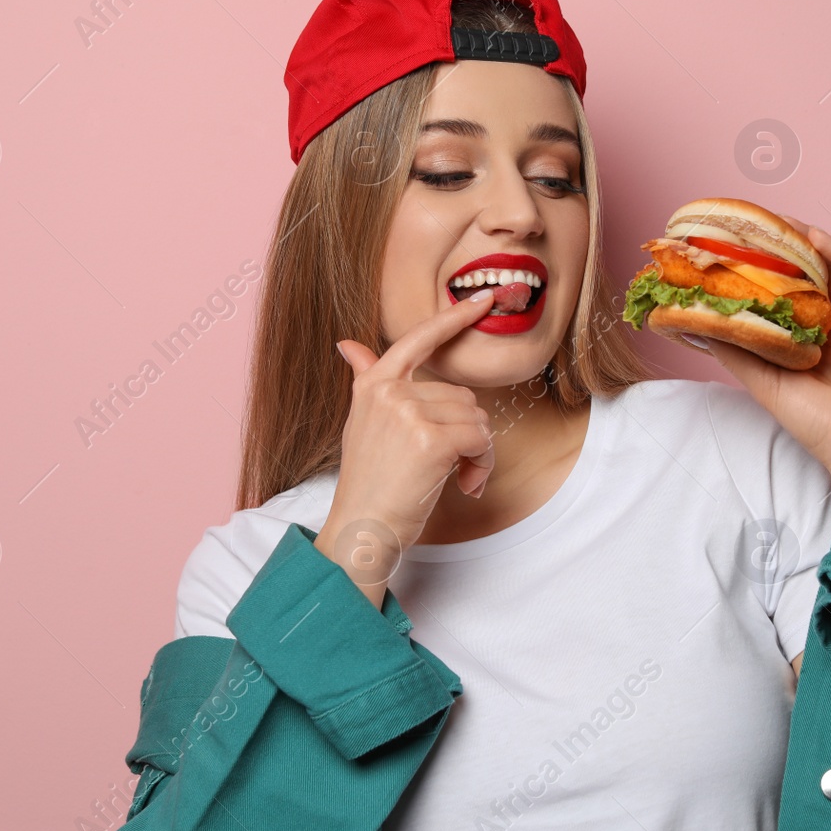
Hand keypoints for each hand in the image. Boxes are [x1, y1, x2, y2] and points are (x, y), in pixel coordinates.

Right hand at [320, 289, 496, 588]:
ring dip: (478, 453)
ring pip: (477, 419)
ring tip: (455, 478)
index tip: (483, 299)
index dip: (454, 317)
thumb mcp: (362, 424)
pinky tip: (465, 484)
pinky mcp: (431, 439)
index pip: (417, 339)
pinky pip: (481, 440)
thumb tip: (347, 344)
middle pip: (463, 396)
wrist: (362, 531)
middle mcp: (389, 392)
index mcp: (373, 384)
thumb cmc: (370, 485)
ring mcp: (409, 413)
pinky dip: (482, 465)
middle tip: (453, 467)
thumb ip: (365, 380)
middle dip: (469, 433)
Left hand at [706, 220, 830, 559]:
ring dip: (810, 243)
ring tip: (783, 221)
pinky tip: (817, 240)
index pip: (786, 292)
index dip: (765, 268)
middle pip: (810, 275)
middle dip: (785, 248)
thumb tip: (698, 323)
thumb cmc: (816, 423)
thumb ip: (737, 350)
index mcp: (809, 338)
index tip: (736, 246)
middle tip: (757, 223)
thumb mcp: (763, 381)